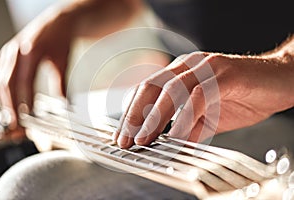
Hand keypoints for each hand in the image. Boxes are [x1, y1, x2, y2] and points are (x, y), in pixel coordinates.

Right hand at [0, 6, 72, 134]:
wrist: (57, 22)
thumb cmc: (61, 41)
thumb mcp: (63, 62)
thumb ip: (61, 84)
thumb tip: (63, 107)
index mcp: (32, 51)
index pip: (24, 82)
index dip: (23, 102)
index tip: (26, 119)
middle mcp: (16, 50)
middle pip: (6, 83)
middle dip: (10, 106)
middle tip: (16, 126)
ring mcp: (9, 52)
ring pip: (0, 81)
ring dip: (5, 101)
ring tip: (14, 119)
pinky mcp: (7, 55)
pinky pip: (1, 76)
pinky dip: (4, 92)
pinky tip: (11, 104)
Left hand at [113, 52, 293, 147]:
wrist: (278, 81)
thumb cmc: (241, 96)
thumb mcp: (207, 117)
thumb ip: (188, 127)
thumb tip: (168, 143)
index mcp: (181, 73)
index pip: (147, 91)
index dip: (131, 113)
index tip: (123, 136)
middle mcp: (189, 66)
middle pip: (151, 87)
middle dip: (134, 116)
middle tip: (126, 141)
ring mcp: (206, 67)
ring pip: (171, 90)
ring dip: (153, 118)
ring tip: (143, 140)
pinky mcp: (225, 74)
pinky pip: (198, 96)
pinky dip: (184, 117)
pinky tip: (175, 135)